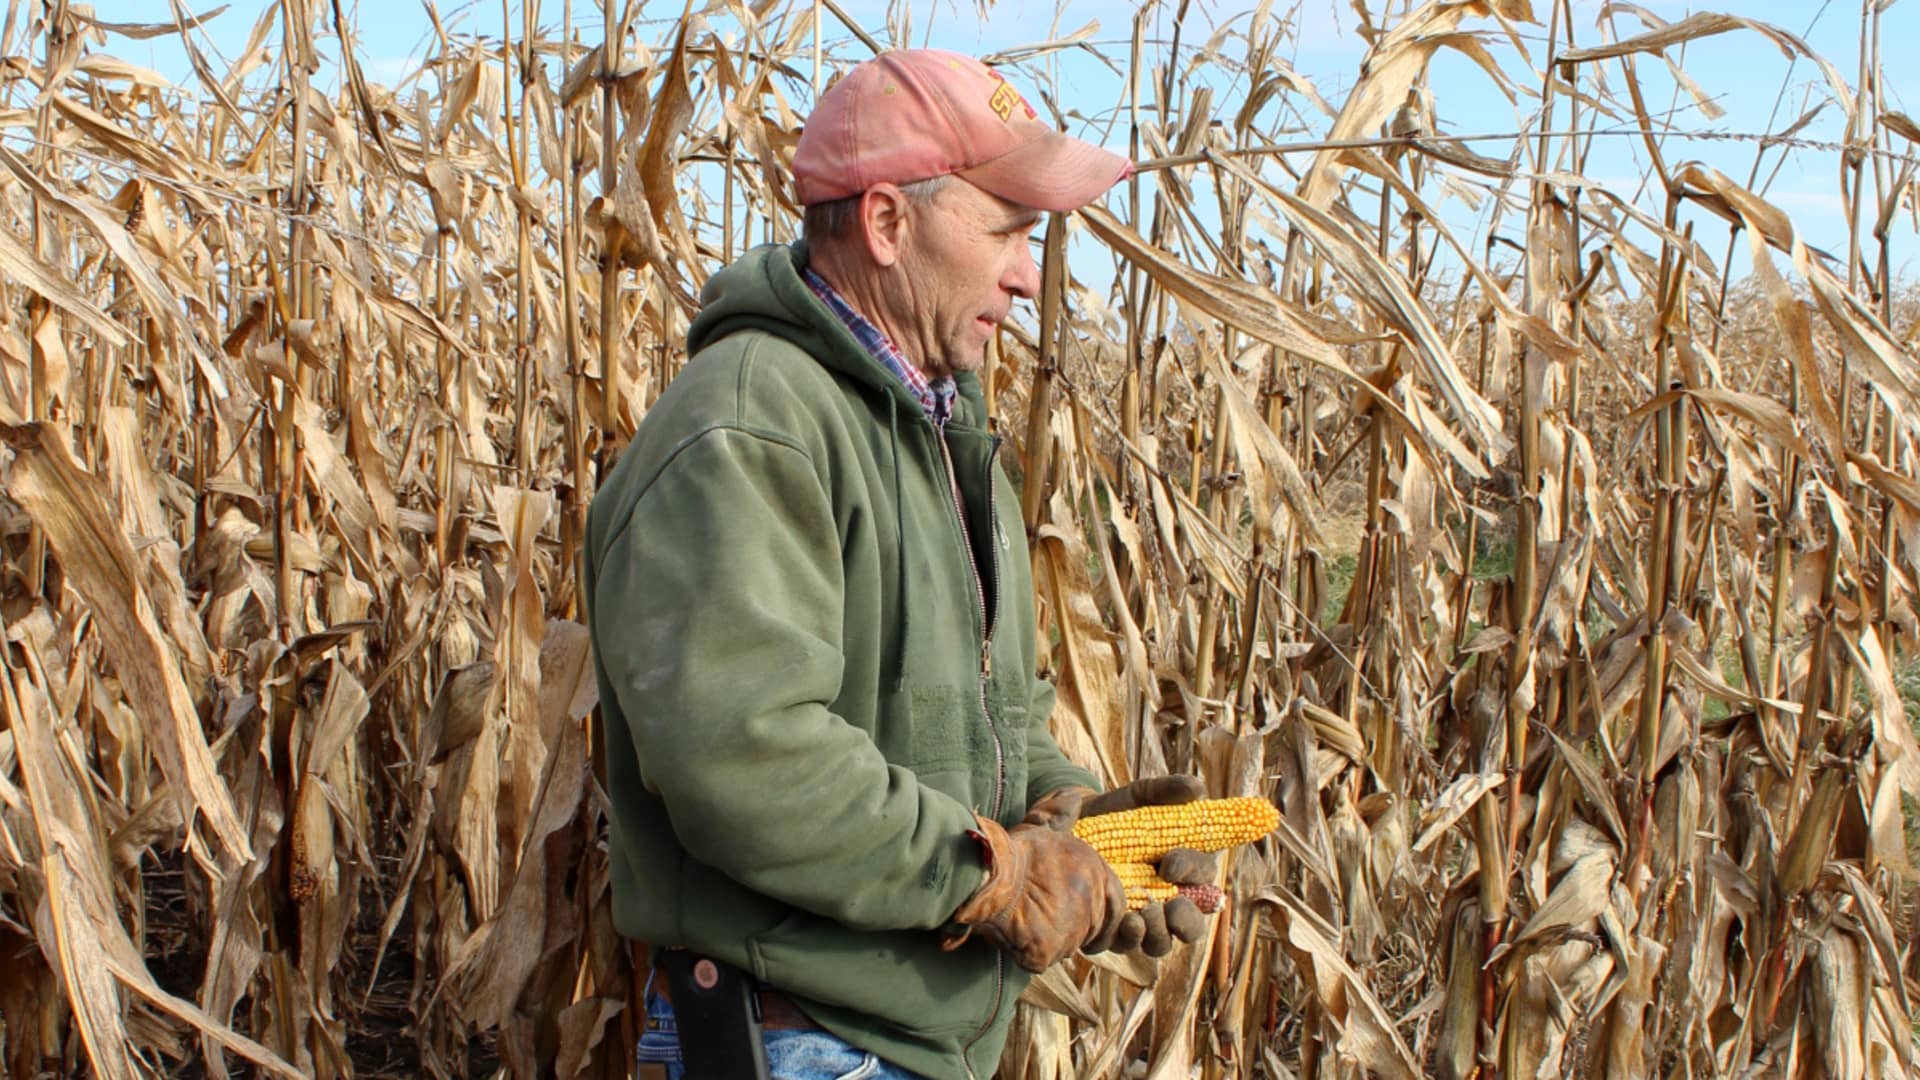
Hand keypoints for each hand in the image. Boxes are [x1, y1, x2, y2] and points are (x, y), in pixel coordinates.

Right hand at [943, 814, 1126, 971]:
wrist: (987, 870)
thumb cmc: (1011, 848)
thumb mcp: (1043, 828)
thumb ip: (1061, 820)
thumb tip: (1074, 796)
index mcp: (1097, 871)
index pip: (1116, 902)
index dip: (1098, 909)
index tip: (1075, 909)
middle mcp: (1094, 900)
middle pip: (1095, 927)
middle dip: (1074, 926)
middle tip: (1046, 918)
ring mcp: (1075, 928)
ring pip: (1068, 943)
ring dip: (1051, 938)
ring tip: (1025, 919)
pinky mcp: (1051, 949)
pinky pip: (1043, 957)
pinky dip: (1028, 950)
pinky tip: (1013, 930)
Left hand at [1026, 776, 1217, 957]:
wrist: (1063, 824)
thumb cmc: (1108, 813)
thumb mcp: (1135, 797)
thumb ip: (1164, 791)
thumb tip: (1197, 788)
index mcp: (1178, 866)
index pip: (1202, 875)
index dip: (1192, 872)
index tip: (1168, 864)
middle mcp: (1163, 898)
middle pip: (1191, 923)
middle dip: (1185, 920)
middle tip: (1168, 905)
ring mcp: (1137, 917)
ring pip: (1161, 943)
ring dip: (1157, 935)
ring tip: (1139, 918)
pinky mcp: (1108, 928)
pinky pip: (1124, 945)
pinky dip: (1124, 938)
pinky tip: (1118, 923)